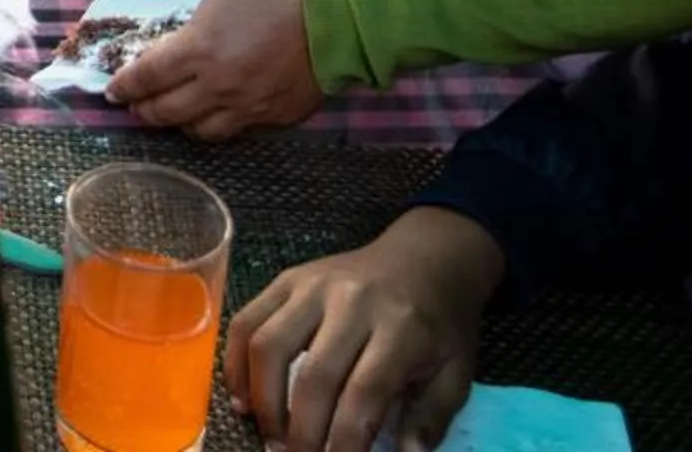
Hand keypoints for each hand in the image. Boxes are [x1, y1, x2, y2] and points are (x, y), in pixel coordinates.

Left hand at [106, 0, 324, 138]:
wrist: (346, 11)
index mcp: (200, 49)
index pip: (147, 78)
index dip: (124, 86)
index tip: (111, 89)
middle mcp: (219, 86)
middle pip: (166, 113)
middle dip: (143, 109)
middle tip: (135, 102)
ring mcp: (250, 106)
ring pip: (200, 132)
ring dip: (177, 123)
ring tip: (170, 109)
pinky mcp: (277, 116)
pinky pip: (236, 132)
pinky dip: (216, 126)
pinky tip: (213, 112)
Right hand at [225, 209, 502, 451]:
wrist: (425, 259)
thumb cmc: (440, 323)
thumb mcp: (456, 373)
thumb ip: (430, 420)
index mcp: (400, 327)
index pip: (364, 393)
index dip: (346, 441)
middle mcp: (352, 301)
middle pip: (313, 376)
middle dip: (301, 434)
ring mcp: (313, 285)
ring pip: (267, 345)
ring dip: (263, 402)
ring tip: (272, 436)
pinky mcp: (287, 279)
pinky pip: (247, 321)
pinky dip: (236, 364)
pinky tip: (243, 399)